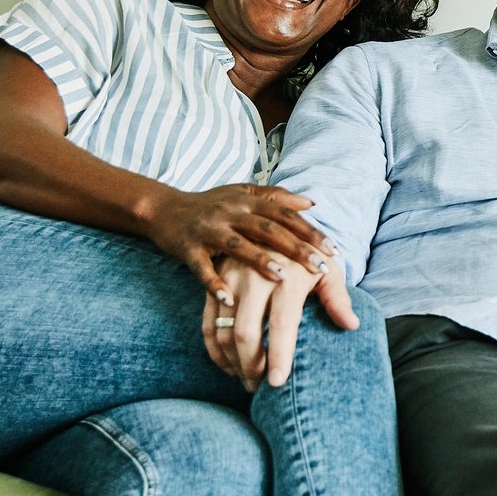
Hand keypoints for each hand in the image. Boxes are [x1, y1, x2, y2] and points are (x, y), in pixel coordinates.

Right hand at [149, 183, 336, 303]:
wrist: (162, 208)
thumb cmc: (210, 205)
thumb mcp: (243, 195)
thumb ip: (276, 197)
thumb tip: (311, 202)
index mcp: (248, 202)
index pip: (286, 216)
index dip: (311, 232)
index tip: (334, 251)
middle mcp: (231, 213)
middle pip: (269, 230)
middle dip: (297, 249)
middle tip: (323, 268)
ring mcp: (209, 230)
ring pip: (238, 245)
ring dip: (260, 260)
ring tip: (284, 277)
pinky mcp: (188, 248)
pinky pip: (201, 268)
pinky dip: (214, 284)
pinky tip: (229, 300)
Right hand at [200, 253, 358, 390]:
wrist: (269, 222)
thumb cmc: (305, 253)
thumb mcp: (326, 268)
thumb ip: (337, 297)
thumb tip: (352, 325)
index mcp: (287, 275)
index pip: (282, 324)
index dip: (279, 356)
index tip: (277, 383)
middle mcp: (254, 275)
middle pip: (245, 331)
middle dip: (250, 366)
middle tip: (258, 387)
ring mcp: (229, 278)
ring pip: (222, 330)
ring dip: (231, 361)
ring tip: (245, 380)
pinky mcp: (213, 282)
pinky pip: (207, 323)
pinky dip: (214, 349)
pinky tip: (227, 365)